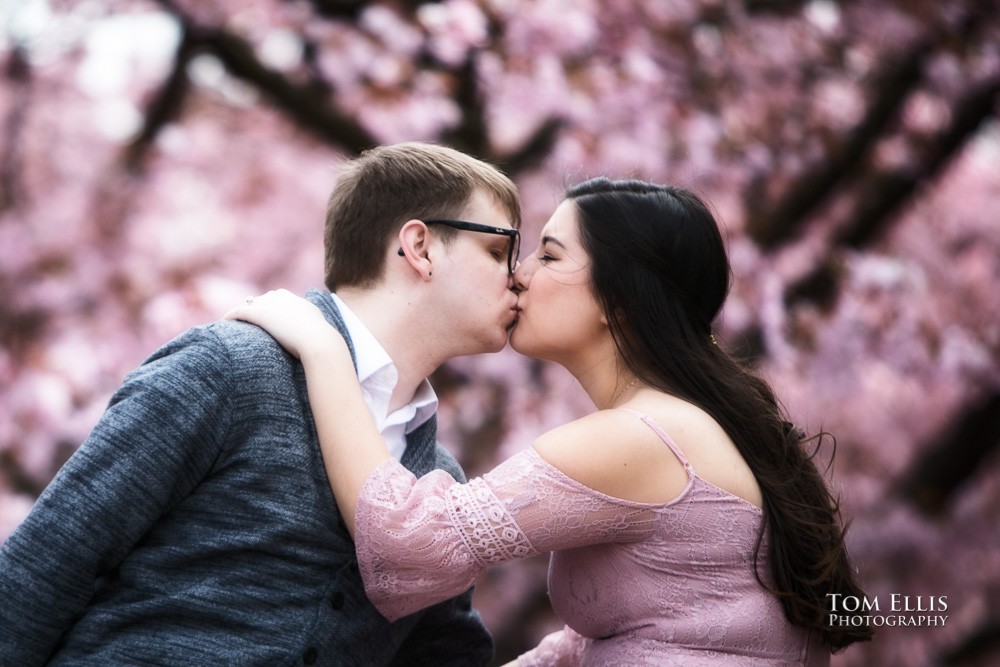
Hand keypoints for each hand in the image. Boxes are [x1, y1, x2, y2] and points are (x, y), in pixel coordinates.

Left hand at [224, 289, 347, 362]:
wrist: (319, 342)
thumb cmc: (323, 344)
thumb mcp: (321, 333)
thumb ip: (317, 331)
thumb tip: (328, 342)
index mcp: (298, 301)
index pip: (279, 296)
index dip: (271, 305)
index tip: (266, 314)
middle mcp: (284, 298)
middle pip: (263, 298)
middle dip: (255, 306)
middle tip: (246, 318)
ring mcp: (271, 304)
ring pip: (250, 303)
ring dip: (242, 311)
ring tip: (233, 320)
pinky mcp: (260, 312)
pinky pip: (240, 311)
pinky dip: (231, 315)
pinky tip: (224, 321)